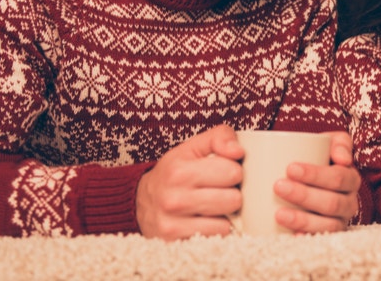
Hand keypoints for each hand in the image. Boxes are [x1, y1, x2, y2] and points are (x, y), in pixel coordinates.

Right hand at [136, 124, 244, 239]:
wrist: (142, 201)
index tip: (221, 172)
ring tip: (210, 206)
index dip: (233, 171)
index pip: (233, 172)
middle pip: (234, 200)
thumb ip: (220, 137)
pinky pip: (215, 238)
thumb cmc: (174, 172)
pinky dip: (214, 230)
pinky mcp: (175, 243)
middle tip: (217, 190)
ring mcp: (173, 224)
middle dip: (230, 193)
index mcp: (180, 171)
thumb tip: (238, 152)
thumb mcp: (193, 147)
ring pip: (226, 223)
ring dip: (223, 215)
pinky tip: (203, 220)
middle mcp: (174, 199)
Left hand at [271, 131, 362, 233]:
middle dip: (304, 195)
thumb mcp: (330, 143)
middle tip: (278, 186)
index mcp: (350, 179)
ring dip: (303, 219)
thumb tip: (343, 159)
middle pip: (331, 203)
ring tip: (279, 214)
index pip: (337, 177)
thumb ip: (339, 142)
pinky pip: (322, 240)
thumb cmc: (318, 158)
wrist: (309, 180)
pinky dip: (307, 237)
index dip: (315, 174)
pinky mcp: (328, 236)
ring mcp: (340, 221)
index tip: (290, 168)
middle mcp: (349, 202)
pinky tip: (292, 235)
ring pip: (327, 225)